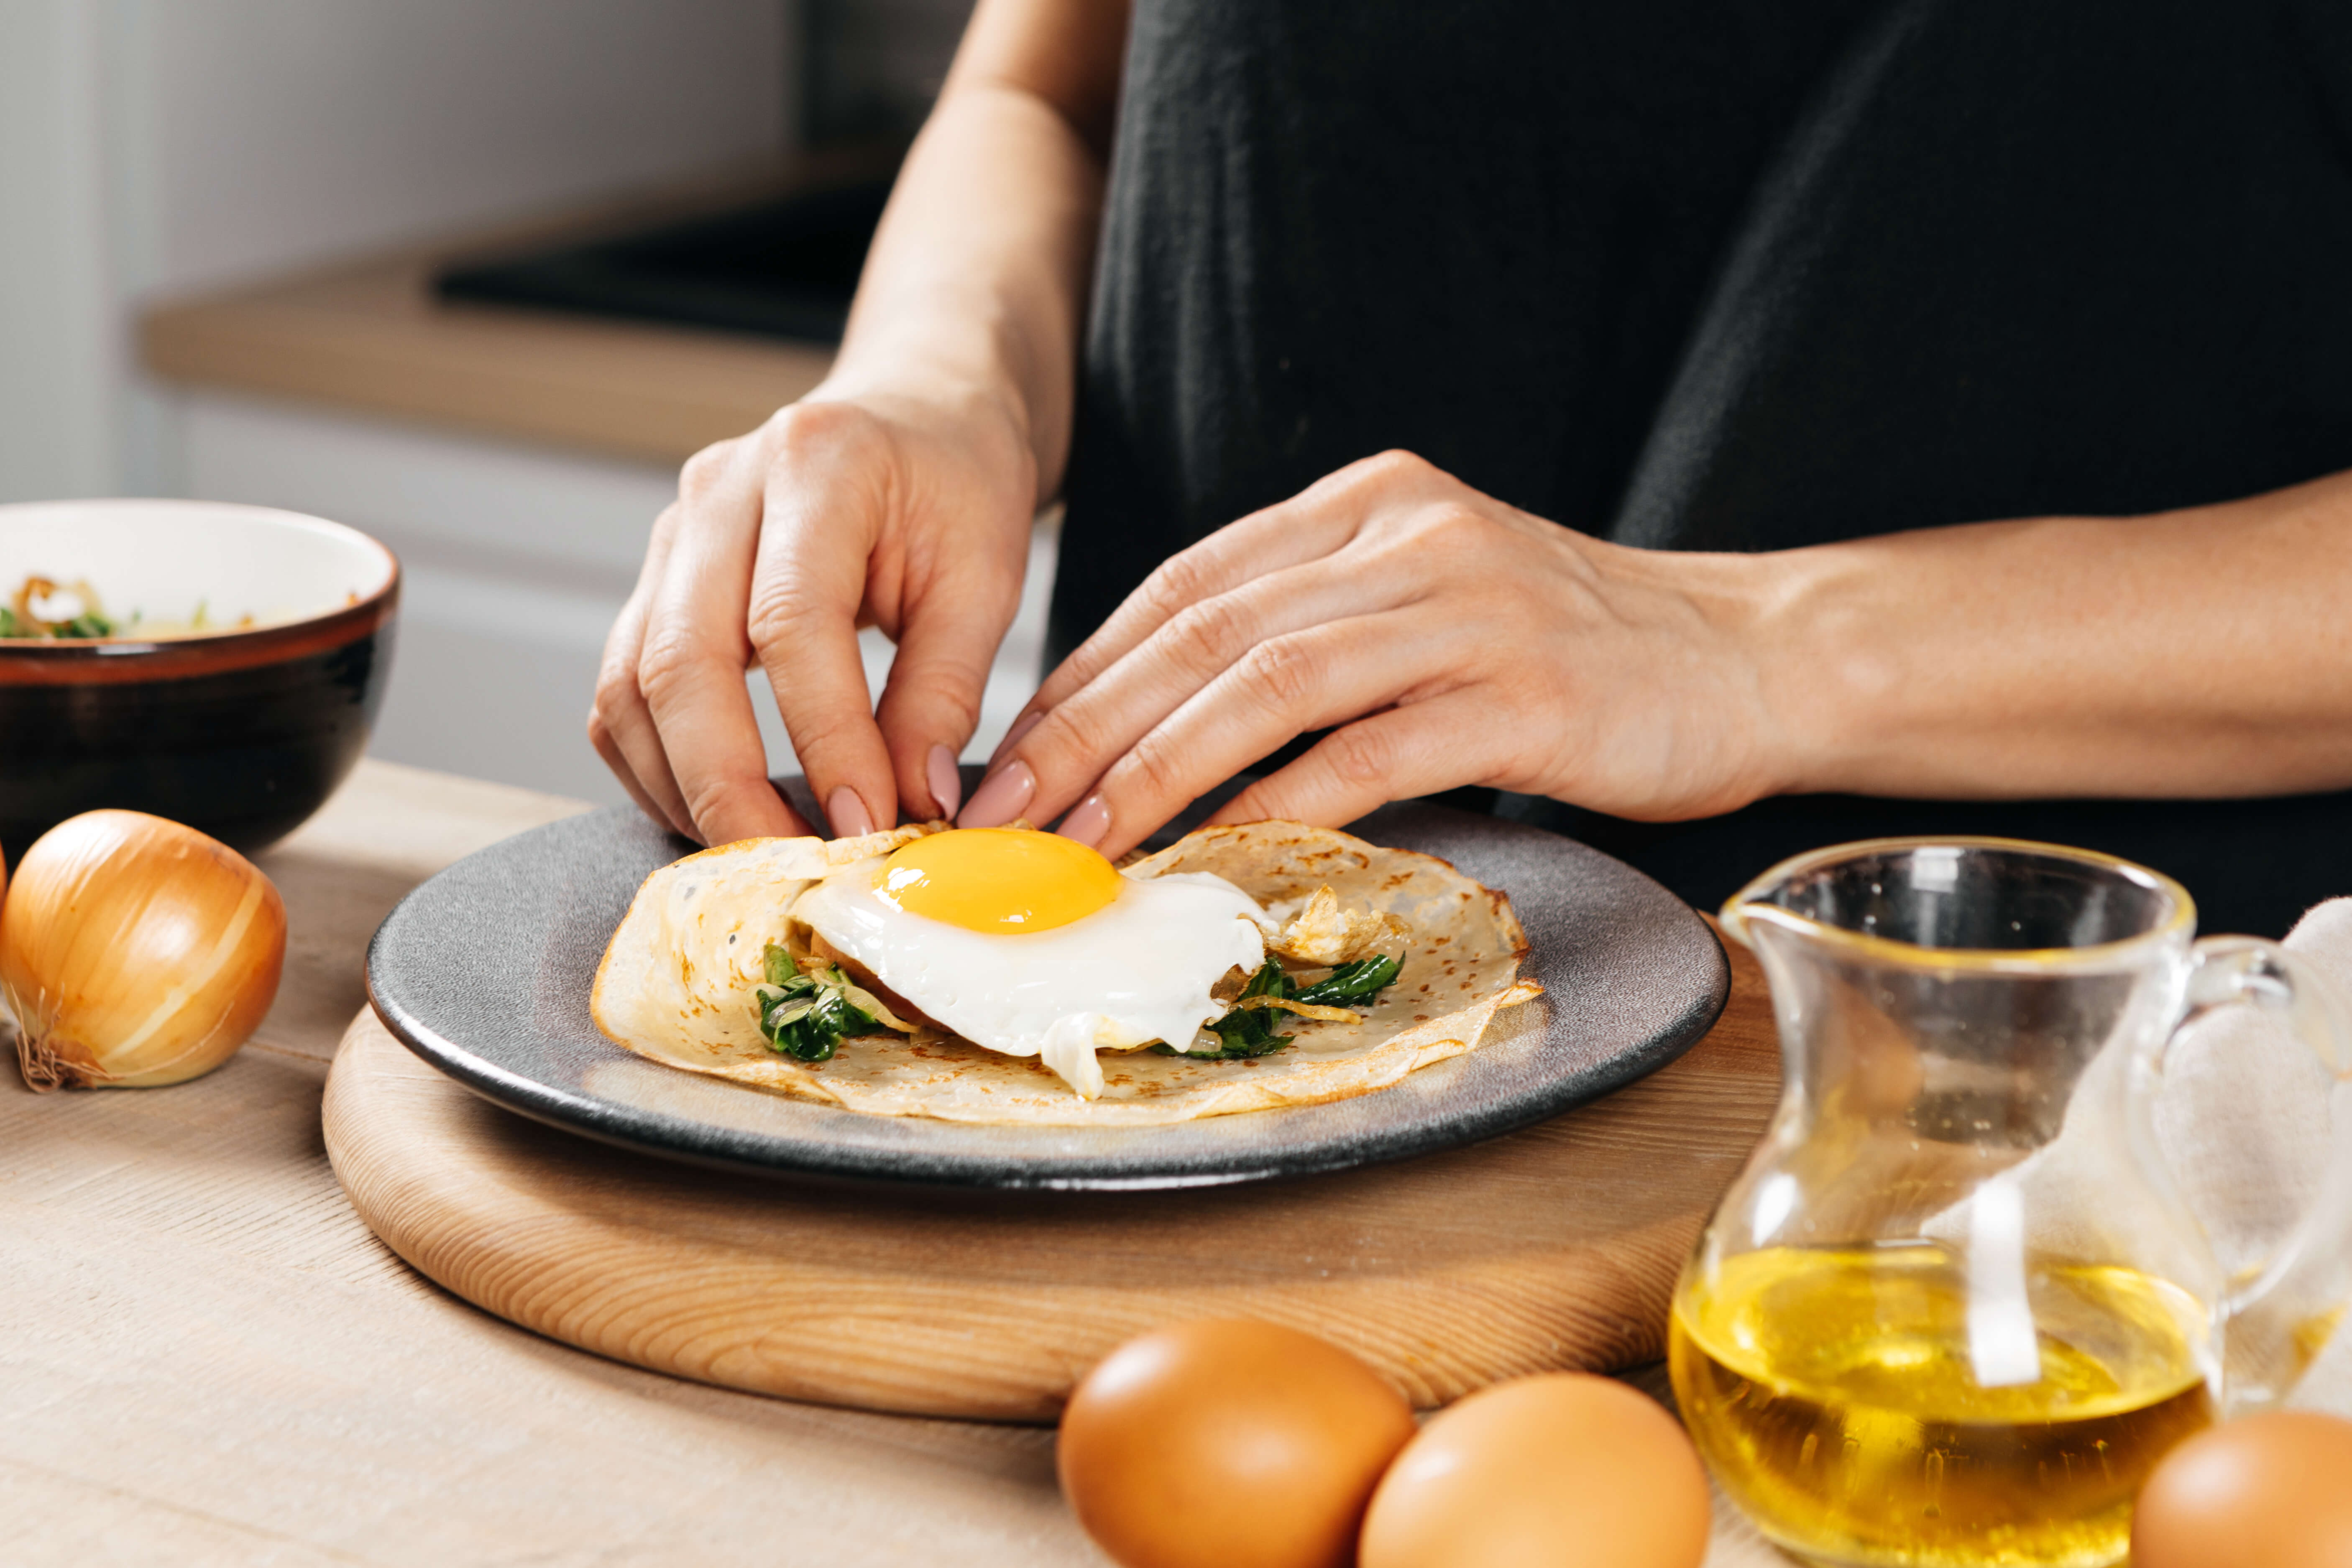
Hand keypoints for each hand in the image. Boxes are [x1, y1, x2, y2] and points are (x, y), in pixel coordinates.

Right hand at [591, 386, 1036, 844]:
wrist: (917, 416)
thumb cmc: (957, 486)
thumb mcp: (987, 574)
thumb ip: (946, 688)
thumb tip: (915, 802)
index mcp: (814, 464)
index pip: (791, 624)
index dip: (824, 738)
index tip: (870, 822)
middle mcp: (719, 493)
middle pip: (678, 661)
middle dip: (727, 785)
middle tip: (791, 867)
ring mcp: (671, 537)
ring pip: (629, 686)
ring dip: (683, 788)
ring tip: (759, 855)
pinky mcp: (655, 584)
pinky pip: (622, 695)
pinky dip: (660, 768)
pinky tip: (720, 812)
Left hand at [958, 450, 1794, 857]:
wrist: (1749, 656)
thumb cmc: (1575, 650)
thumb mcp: (1429, 601)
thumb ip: (1316, 632)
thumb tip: (1169, 721)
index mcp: (1372, 503)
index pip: (1190, 584)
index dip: (1088, 668)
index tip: (1015, 749)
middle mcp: (1410, 537)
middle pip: (1207, 630)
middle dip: (1091, 724)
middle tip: (1012, 806)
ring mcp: (1470, 609)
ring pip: (1270, 683)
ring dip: (1160, 766)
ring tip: (1085, 838)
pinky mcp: (1525, 692)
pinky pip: (1372, 749)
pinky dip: (1280, 801)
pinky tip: (1214, 847)